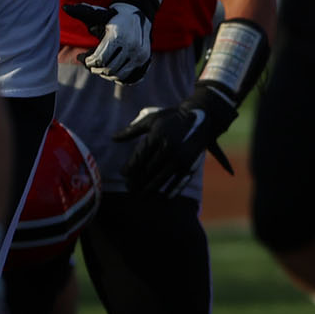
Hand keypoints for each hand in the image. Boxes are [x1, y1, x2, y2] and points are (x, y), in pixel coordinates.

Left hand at [64, 0, 154, 83]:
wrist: (138, 14)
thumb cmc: (113, 16)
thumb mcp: (98, 14)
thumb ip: (82, 12)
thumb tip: (65, 8)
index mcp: (118, 36)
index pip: (100, 59)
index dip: (89, 62)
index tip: (83, 58)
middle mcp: (131, 46)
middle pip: (108, 69)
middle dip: (95, 69)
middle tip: (90, 64)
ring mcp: (140, 55)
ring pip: (117, 75)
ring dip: (105, 73)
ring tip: (99, 65)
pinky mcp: (144, 60)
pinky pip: (127, 76)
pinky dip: (116, 75)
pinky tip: (109, 67)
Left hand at [116, 83, 238, 197]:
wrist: (202, 117)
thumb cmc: (172, 117)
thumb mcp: (151, 119)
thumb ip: (132, 130)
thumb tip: (113, 138)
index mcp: (157, 136)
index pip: (138, 158)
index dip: (129, 168)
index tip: (123, 174)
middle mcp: (168, 148)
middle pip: (147, 171)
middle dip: (137, 181)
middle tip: (130, 188)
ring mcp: (180, 158)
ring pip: (160, 179)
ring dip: (149, 189)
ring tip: (141, 195)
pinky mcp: (190, 165)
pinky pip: (177, 182)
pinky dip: (169, 191)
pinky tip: (162, 196)